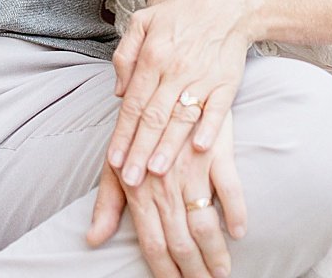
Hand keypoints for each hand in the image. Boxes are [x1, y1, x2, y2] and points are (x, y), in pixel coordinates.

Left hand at [89, 118, 245, 277]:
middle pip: (179, 239)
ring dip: (215, 252)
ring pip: (204, 220)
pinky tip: (239, 231)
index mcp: (137, 186)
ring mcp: (190, 163)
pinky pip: (229, 185)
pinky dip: (236, 211)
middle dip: (192, 271)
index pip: (151, 242)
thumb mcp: (117, 160)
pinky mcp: (216, 146)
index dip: (164, 272)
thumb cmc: (139, 126)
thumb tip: (92, 238)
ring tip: (222, 272)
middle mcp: (162, 178)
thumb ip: (107, 202)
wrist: (170, 74)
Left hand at [108, 0, 251, 184]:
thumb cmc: (182, 14)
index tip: (113, 161)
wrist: (228, 6)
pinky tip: (199, 149)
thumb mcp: (144, 20)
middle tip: (129, 180)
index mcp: (153, 55)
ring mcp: (202, 78)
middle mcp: (175, 68)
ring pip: (182, 117)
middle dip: (139, 150)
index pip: (133, 103)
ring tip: (155, 172)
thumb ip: (125, 54)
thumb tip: (118, 92)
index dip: (123, 134)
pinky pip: (217, 110)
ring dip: (168, 146)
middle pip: (154, 116)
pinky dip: (208, 129)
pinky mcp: (226, 84)